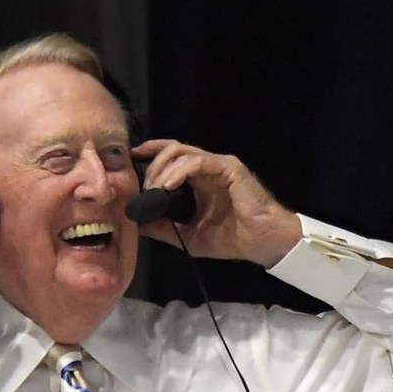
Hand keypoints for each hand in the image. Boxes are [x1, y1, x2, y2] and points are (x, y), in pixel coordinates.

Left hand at [132, 140, 301, 267]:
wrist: (261, 242)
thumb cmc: (232, 239)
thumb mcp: (189, 235)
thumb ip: (164, 228)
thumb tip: (136, 224)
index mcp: (199, 180)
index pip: (171, 156)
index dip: (150, 153)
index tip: (131, 159)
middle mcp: (207, 168)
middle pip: (172, 149)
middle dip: (152, 164)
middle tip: (143, 187)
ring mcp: (218, 165)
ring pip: (182, 152)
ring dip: (162, 169)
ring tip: (154, 189)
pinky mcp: (228, 168)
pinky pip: (197, 162)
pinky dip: (178, 171)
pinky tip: (168, 186)